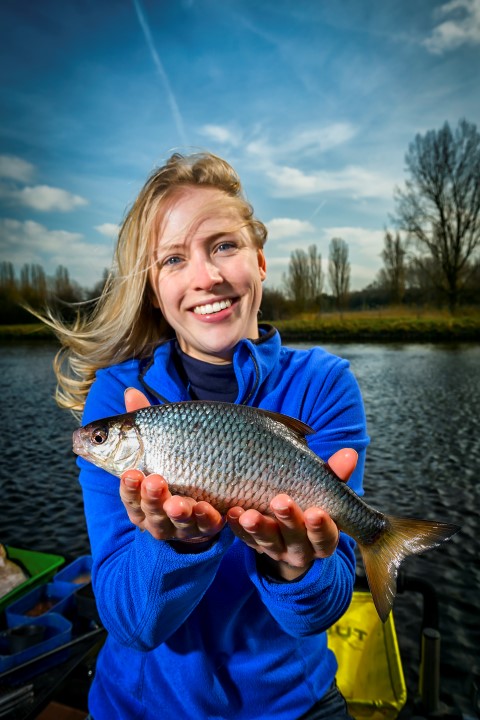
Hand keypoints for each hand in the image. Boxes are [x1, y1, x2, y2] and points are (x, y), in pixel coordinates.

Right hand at [119, 388, 223, 542]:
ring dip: (179, 513)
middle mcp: (159, 516)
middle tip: (154, 480)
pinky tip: (212, 508)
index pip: (130, 496)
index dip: (129, 487)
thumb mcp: (157, 443)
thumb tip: (130, 391)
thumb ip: (142, 423)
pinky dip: (210, 518)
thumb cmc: (171, 462)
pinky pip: (210, 526)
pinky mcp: (210, 526)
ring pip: (179, 524)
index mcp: (141, 498)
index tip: (130, 473)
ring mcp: (184, 524)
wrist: (206, 488)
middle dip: (152, 498)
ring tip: (180, 501)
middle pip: (151, 513)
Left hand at [226, 449, 356, 580]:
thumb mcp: (324, 490)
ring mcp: (276, 549)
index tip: (315, 512)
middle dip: (288, 521)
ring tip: (249, 514)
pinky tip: (232, 512)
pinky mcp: (254, 544)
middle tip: (280, 501)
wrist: (289, 529)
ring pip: (268, 542)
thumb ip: (335, 474)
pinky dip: (237, 527)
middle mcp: (301, 549)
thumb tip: (350, 454)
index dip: (320, 526)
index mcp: (323, 538)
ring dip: (258, 528)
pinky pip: (244, 539)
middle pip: (295, 539)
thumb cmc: (311, 501)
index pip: (325, 537)